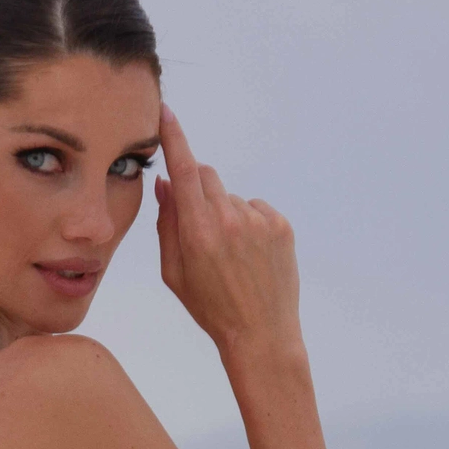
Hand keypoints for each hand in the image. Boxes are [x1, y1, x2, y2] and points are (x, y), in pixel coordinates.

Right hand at [154, 104, 300, 357]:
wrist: (261, 335)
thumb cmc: (211, 309)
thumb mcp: (175, 274)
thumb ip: (167, 225)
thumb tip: (167, 185)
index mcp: (198, 233)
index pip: (184, 170)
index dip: (174, 138)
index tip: (167, 113)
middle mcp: (229, 220)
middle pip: (208, 176)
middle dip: (199, 189)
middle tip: (201, 226)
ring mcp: (258, 221)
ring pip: (232, 198)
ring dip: (226, 214)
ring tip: (232, 256)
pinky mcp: (281, 226)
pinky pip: (257, 209)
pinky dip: (250, 224)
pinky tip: (251, 256)